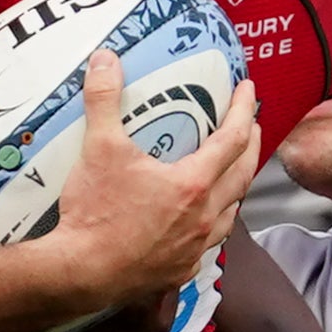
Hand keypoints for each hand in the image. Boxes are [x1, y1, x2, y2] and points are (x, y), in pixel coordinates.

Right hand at [44, 53, 262, 318]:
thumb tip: (105, 58)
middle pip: (242, 176)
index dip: (242, 110)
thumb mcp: (98, 148)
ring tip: (232, 174)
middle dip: (250, 146)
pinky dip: (212, 226)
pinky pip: (207, 244)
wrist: (80, 273)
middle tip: (251, 126)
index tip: (248, 90)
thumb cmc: (94, 211)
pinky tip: (200, 223)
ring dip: (235, 189)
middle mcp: (204, 217)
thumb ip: (103, 100)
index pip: (232, 139)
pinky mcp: (180, 271)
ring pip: (230, 214)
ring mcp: (194, 248)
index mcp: (193, 184)